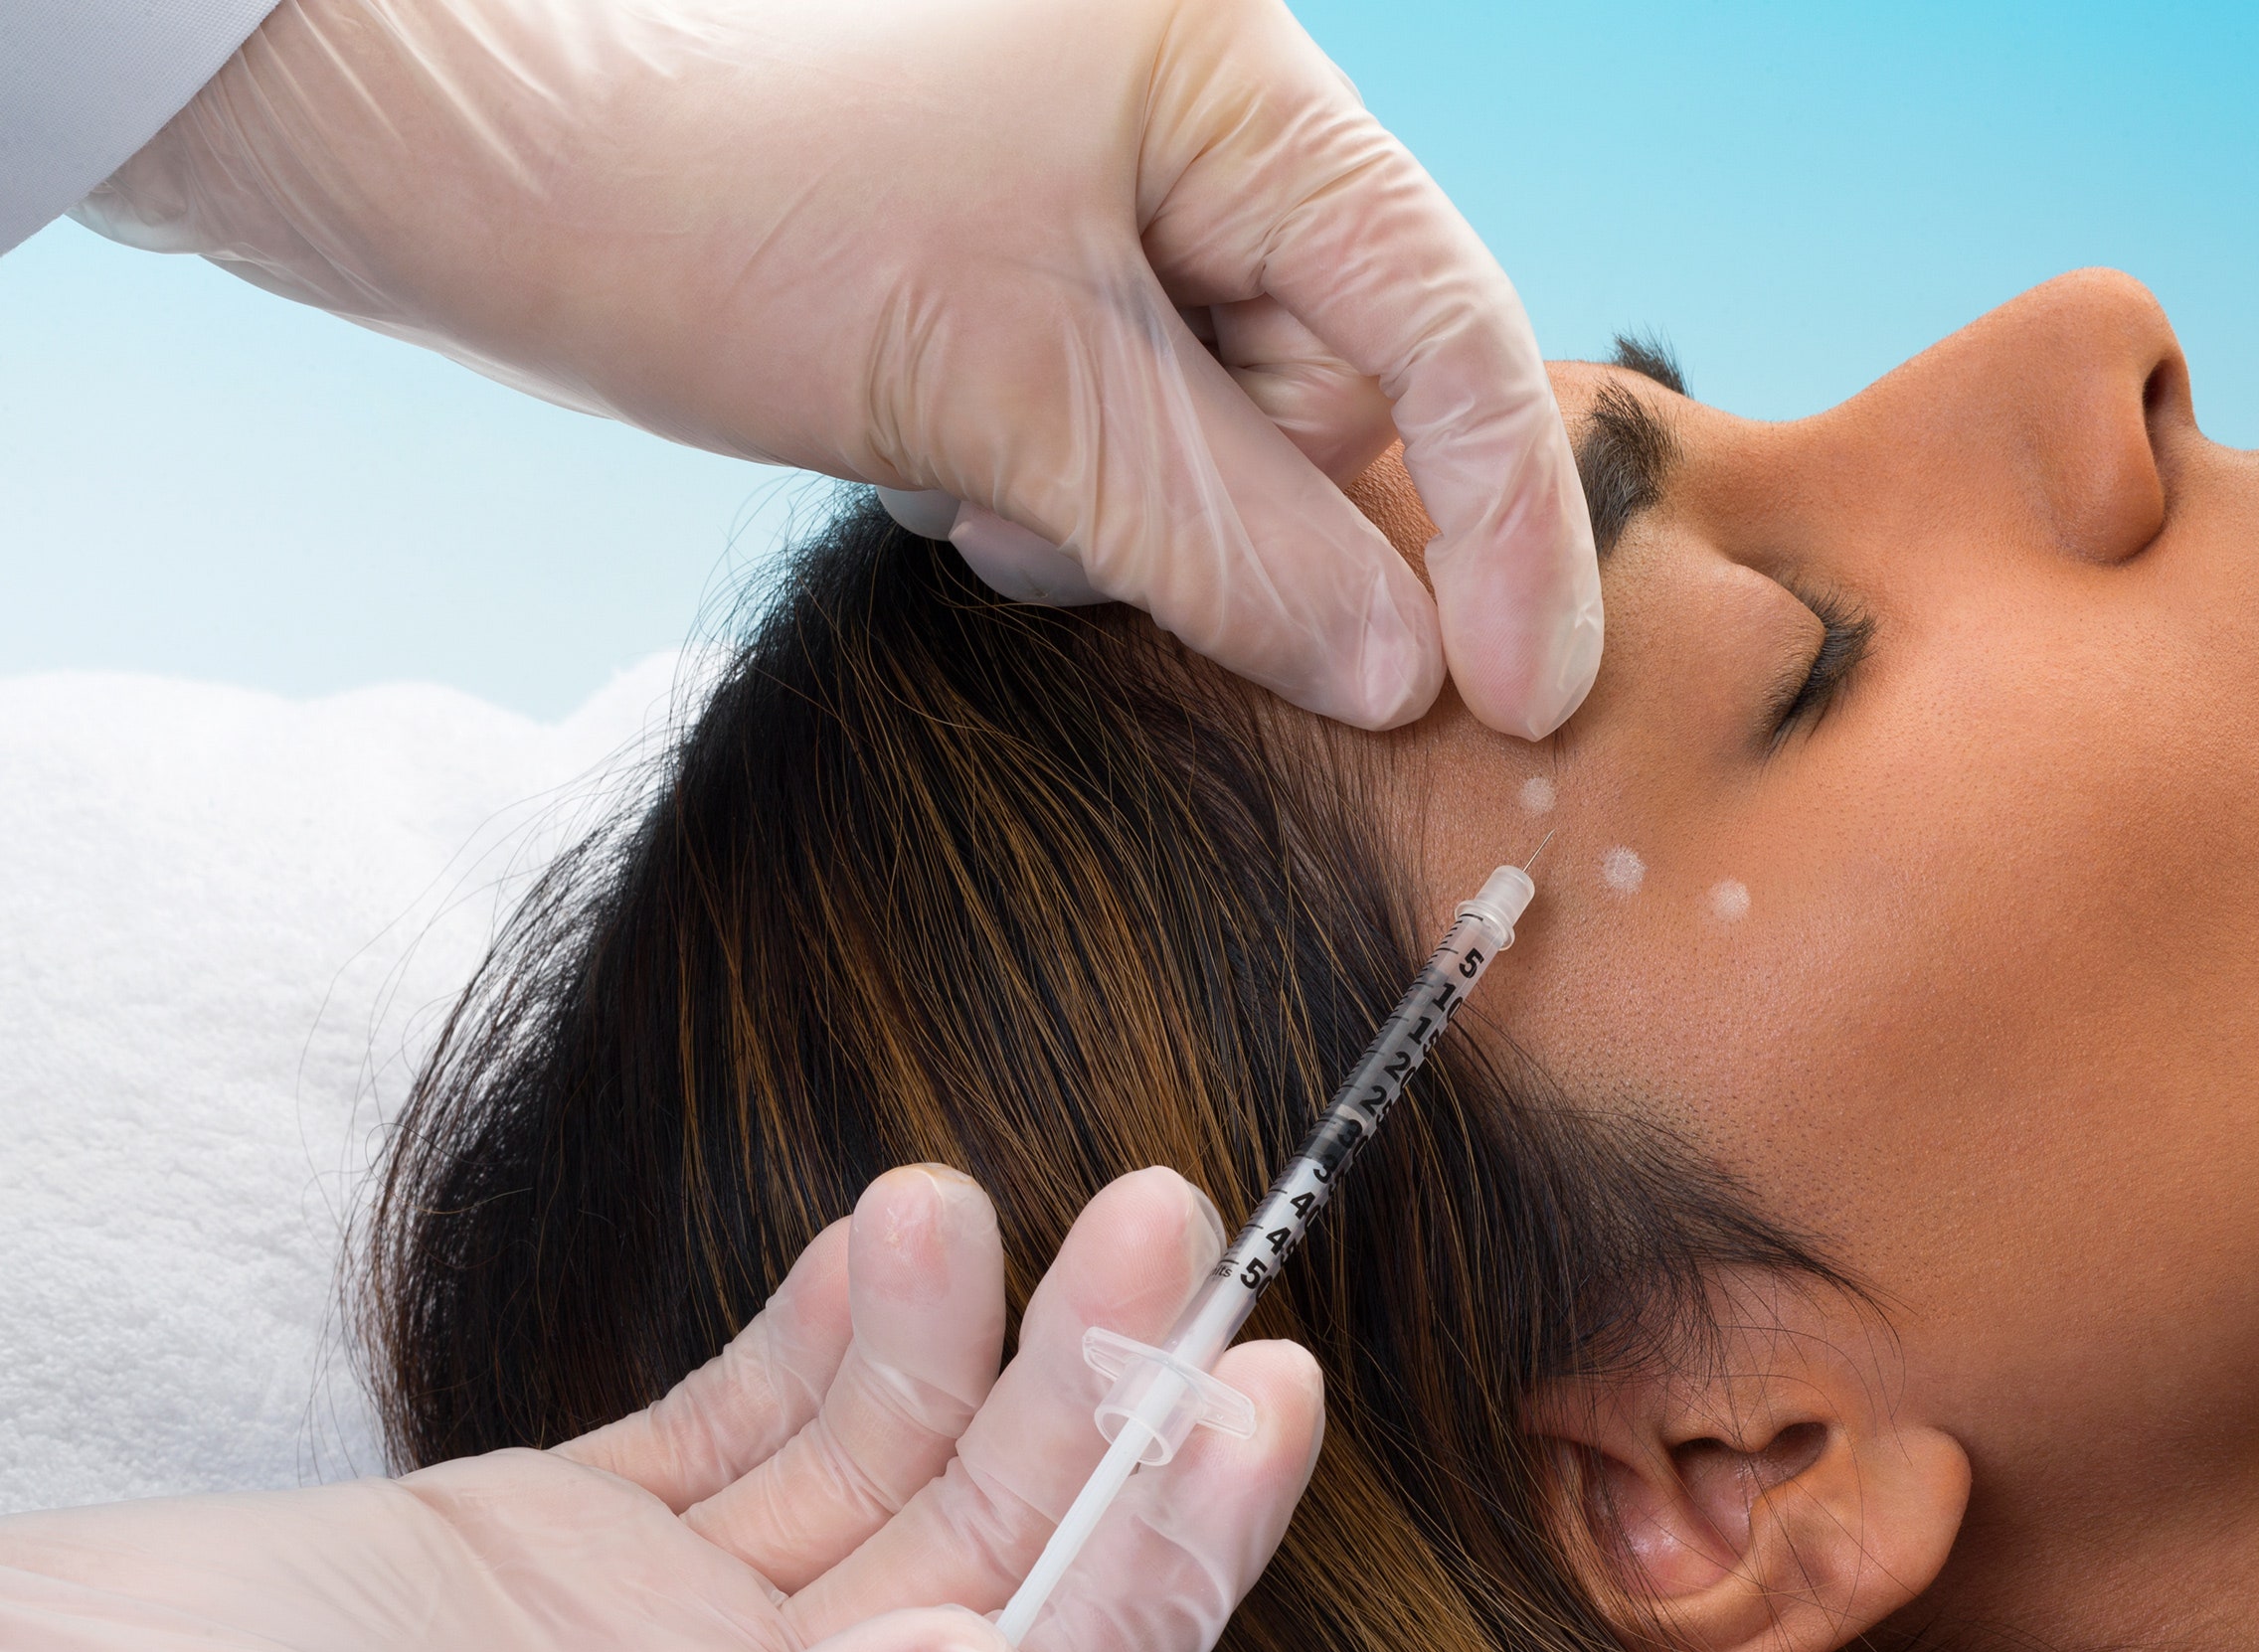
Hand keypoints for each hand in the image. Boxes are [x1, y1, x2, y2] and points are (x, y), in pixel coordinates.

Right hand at [0, 1164, 1318, 1651]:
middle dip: (1101, 1404)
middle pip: (996, 1568)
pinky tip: (895, 1230)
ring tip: (1006, 1196)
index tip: (1244, 1401)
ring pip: (889, 1480)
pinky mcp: (560, 1544)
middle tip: (1181, 1233)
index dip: (1163, 1562)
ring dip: (972, 1337)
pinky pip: (744, 1428)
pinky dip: (828, 1331)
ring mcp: (660, 1646)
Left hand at [78, 0, 1600, 736]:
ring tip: (963, 473)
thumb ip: (1232, 542)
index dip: (1500, 526)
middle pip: (1338, 392)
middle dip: (1234, 512)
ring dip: (1122, 514)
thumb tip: (1405, 676)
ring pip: (1231, 436)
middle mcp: (1203, 117)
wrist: (470, 156)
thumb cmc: (723, 208)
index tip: (1521, 700)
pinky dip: (1059, 487)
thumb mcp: (1004, 396)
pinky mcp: (1038, 261)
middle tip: (1062, 531)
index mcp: (1233, 78)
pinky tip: (941, 459)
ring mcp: (1117, 189)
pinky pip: (1133, 430)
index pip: (1441, 324)